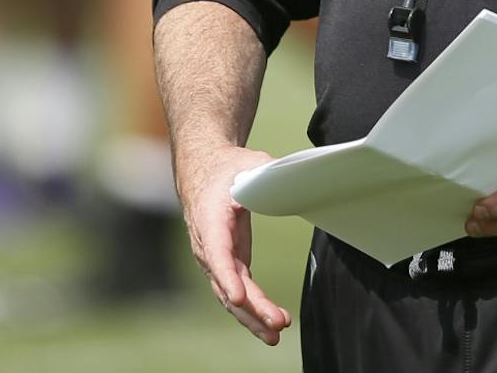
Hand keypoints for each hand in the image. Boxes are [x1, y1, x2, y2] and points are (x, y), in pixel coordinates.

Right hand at [175, 141, 291, 344]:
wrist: (205, 171)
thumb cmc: (226, 168)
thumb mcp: (248, 163)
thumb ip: (267, 170)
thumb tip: (292, 176)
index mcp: (210, 218)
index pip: (216, 251)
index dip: (226, 276)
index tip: (239, 297)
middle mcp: (208, 245)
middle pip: (226, 283)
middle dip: (251, 307)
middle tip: (276, 323)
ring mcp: (217, 259)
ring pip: (231, 295)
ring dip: (253, 317)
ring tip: (277, 333)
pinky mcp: (230, 263)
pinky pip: (239, 292)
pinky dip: (254, 310)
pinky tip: (272, 324)